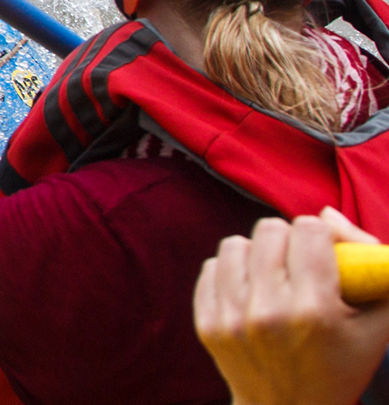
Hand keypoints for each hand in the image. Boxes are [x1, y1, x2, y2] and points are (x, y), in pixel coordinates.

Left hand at [195, 209, 388, 404]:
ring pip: (235, 244)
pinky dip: (231, 272)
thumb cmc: (342, 364)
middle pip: (269, 230)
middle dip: (288, 240)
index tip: (325, 250)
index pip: (308, 230)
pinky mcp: (207, 324)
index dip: (321, 234)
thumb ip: (373, 266)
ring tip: (272, 273)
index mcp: (315, 310)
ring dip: (256, 253)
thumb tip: (325, 214)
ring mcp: (232, 318)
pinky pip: (211, 267)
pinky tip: (250, 289)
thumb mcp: (376, 323)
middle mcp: (268, 311)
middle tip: (299, 262)